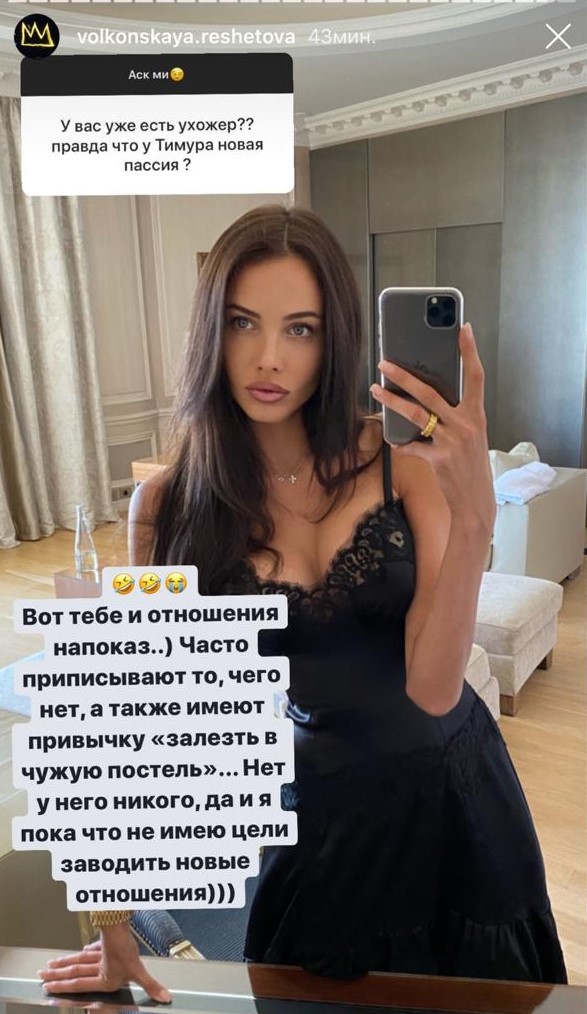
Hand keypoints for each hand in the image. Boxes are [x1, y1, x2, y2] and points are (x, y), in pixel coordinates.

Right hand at [39, 926, 171, 1002]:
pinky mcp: (105, 941)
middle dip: (57, 975)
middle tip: (42, 975)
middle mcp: (98, 966)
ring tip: (52, 963)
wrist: (118, 923)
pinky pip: (93, 947)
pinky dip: (87, 949)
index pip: (79, 985)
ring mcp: (99, 952)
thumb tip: (164, 997)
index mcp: (102, 977)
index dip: (62, 987)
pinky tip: (84, 949)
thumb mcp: (138, 970)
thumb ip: (150, 985)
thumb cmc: (124, 947)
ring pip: (79, 959)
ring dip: (65, 962)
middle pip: (74, 972)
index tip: (48, 986)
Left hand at [371, 323, 494, 533]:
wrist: (474, 499)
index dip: (470, 352)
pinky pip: (412, 445)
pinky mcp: (439, 459)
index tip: (463, 329)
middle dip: (405, 375)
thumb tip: (427, 397)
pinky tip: (393, 440)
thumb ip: (454, 415)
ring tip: (375, 390)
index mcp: (476, 414)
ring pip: (416, 413)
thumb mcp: (470, 435)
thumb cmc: (470, 464)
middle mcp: (466, 424)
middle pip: (431, 392)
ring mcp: (452, 441)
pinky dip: (400, 442)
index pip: (475, 376)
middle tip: (385, 363)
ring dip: (392, 401)